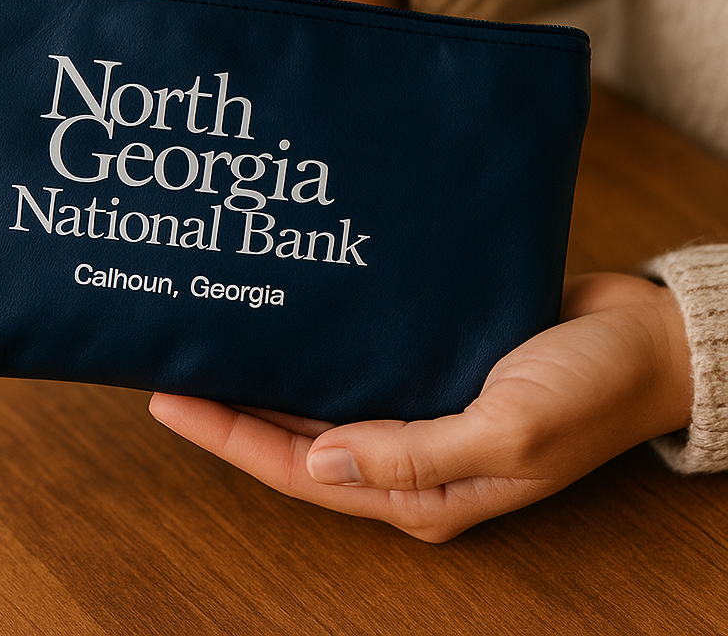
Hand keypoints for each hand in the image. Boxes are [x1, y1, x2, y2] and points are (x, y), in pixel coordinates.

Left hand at [149, 273, 691, 541]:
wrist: (646, 341)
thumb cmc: (588, 391)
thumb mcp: (507, 434)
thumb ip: (411, 459)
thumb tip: (319, 464)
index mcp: (421, 492)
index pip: (298, 472)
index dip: (227, 437)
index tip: (167, 399)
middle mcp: (409, 459)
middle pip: (295, 442)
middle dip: (231, 410)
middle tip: (172, 365)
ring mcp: (417, 415)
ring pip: (318, 405)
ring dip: (266, 381)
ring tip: (212, 342)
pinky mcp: (428, 372)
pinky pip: (353, 370)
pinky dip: (313, 353)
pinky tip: (286, 322)